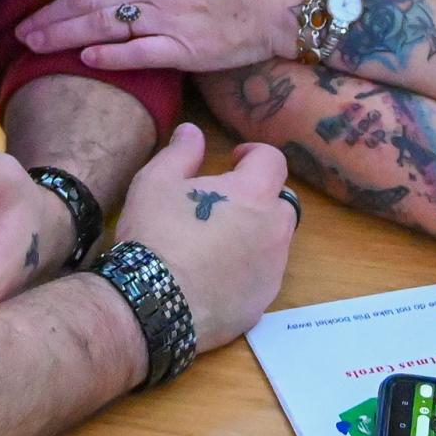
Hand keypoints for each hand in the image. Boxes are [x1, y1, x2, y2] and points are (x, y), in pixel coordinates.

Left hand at [17, 0, 311, 73]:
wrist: (285, 0)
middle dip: (50, 13)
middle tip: (21, 29)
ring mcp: (169, 18)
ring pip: (103, 26)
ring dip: (64, 36)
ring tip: (35, 47)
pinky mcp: (186, 50)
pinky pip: (138, 54)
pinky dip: (108, 57)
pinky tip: (84, 59)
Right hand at [112, 121, 295, 350]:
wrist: (153, 304)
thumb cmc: (156, 234)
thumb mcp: (156, 182)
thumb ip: (181, 152)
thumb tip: (193, 131)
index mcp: (253, 194)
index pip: (273, 160)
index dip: (254, 154)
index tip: (232, 160)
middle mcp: (274, 231)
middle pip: (282, 203)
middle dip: (261, 198)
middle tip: (226, 203)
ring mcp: (272, 271)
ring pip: (276, 243)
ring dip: (257, 235)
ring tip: (219, 242)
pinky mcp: (262, 304)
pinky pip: (263, 278)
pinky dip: (248, 271)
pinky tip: (217, 277)